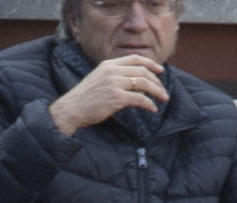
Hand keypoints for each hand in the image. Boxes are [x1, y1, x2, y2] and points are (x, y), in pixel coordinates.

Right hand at [49, 53, 168, 137]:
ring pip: (143, 83)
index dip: (150, 64)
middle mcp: (112, 71)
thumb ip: (116, 77)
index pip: (135, 59)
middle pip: (142, 71)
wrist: (72, 108)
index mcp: (108, 64)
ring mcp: (114, 83)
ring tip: (163, 99)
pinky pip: (139, 99)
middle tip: (163, 92)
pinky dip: (149, 104)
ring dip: (157, 91)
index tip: (161, 70)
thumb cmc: (87, 98)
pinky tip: (153, 109)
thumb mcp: (100, 79)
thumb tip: (136, 83)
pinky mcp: (116, 97)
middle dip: (157, 81)